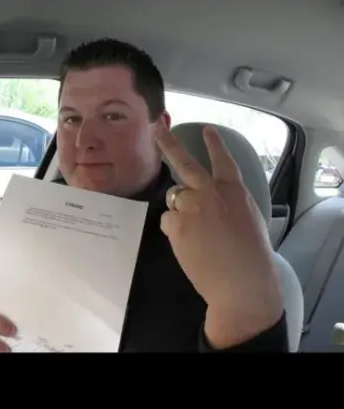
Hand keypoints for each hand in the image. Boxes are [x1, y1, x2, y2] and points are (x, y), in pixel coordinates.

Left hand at [154, 124, 283, 347]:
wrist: (241, 282)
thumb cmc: (252, 257)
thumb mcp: (249, 219)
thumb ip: (229, 204)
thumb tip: (214, 202)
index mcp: (234, 190)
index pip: (222, 160)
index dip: (214, 143)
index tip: (206, 130)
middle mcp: (210, 192)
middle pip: (184, 162)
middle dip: (168, 142)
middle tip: (157, 127)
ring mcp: (191, 206)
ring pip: (174, 199)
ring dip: (180, 210)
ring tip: (197, 235)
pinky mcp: (176, 224)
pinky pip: (169, 221)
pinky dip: (175, 231)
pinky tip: (190, 245)